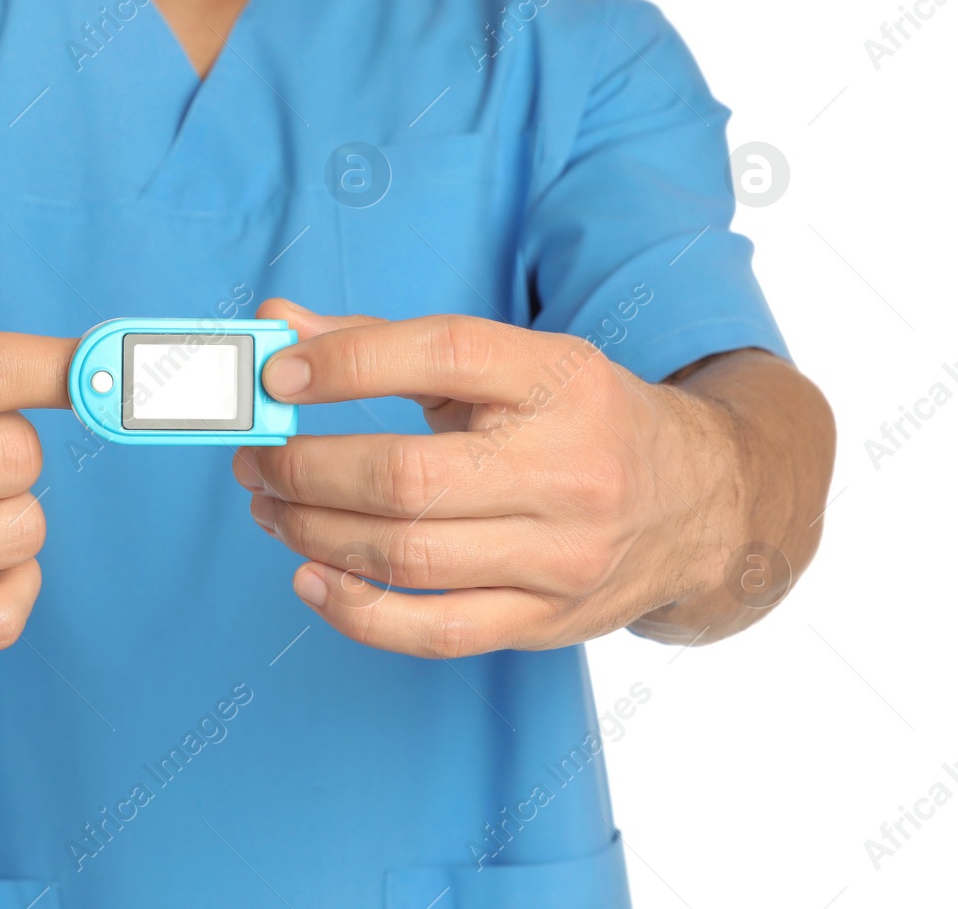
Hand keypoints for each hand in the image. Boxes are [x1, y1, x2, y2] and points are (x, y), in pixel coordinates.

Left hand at [232, 300, 756, 657]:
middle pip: (405, 477)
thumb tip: (277, 327)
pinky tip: (311, 577)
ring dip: (312, 533)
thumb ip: (382, 344)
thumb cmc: (575, 420)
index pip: (441, 354)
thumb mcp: (501, 364)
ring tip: (272, 508)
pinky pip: (434, 630)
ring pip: (406, 556)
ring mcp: (562, 553)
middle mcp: (567, 466)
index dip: (346, 365)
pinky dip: (356, 611)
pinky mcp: (547, 619)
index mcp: (558, 378)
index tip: (278, 377)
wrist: (699, 502)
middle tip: (258, 459)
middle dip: (304, 469)